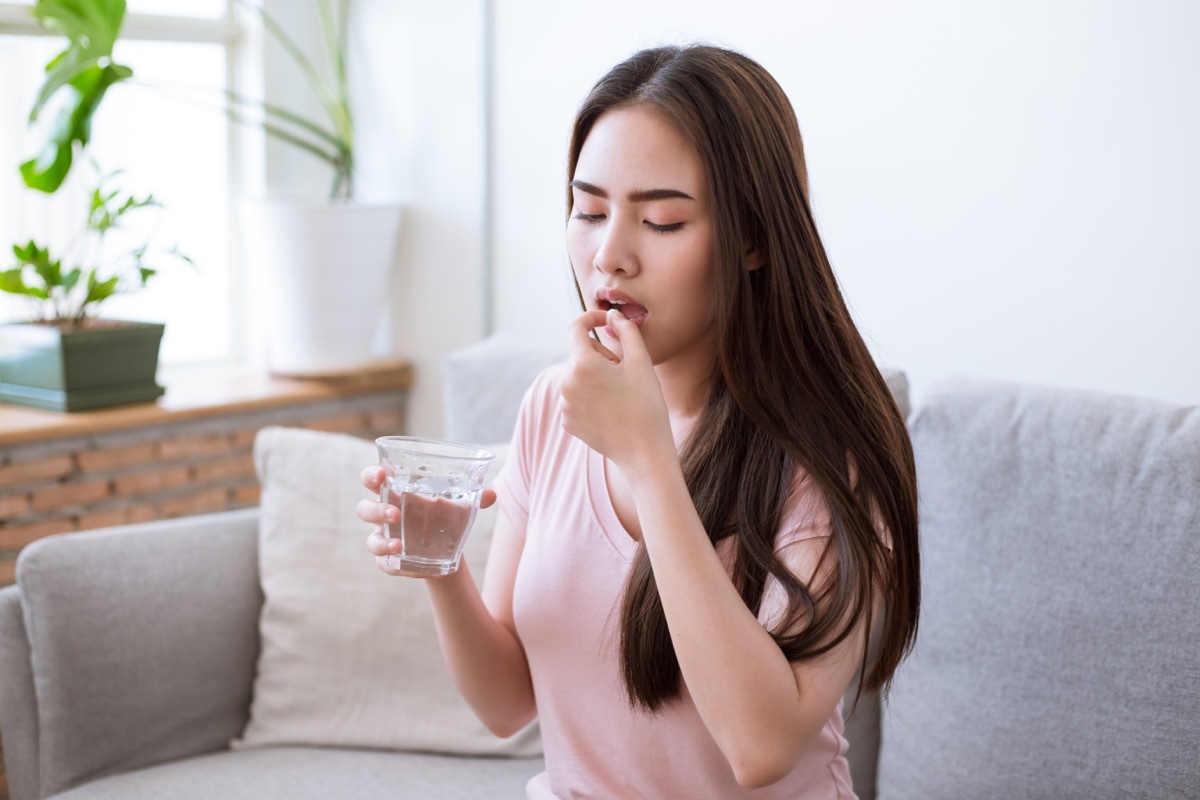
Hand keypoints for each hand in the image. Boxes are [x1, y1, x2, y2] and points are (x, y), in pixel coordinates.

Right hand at [358, 465, 495, 576]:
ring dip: (382, 544)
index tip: (380, 475)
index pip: (372, 479)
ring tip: (400, 546)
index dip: (371, 476)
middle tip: (396, 514)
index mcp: (396, 492)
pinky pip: (387, 567)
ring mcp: (384, 538)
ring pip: (370, 541)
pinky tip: (423, 572)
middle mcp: (385, 514)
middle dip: (376, 511)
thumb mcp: (459, 505)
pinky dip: (403, 570)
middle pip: (364, 509)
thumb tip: (493, 494)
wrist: (448, 544)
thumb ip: (475, 498)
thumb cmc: (446, 513)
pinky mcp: (390, 561)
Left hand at [560, 308, 674, 477]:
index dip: (591, 318)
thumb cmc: (646, 404)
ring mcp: (564, 404)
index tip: (606, 320)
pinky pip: (576, 397)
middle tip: (626, 372)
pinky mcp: (567, 421)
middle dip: (601, 355)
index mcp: (582, 364)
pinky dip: (590, 397)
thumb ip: (626, 331)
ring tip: (620, 395)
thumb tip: (612, 316)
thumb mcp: (641, 362)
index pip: (576, 327)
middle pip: (580, 354)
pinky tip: (611, 410)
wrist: (644, 452)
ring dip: (595, 377)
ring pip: (578, 377)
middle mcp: (565, 383)